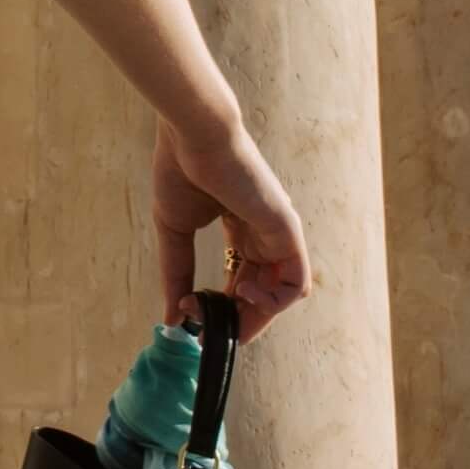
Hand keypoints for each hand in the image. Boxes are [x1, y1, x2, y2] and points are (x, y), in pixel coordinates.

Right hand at [151, 114, 310, 344]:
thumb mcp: (175, 232)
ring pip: (281, 293)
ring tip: (225, 315)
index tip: (195, 319)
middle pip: (262, 292)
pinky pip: (296, 282)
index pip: (241, 280)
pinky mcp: (287, 227)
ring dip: (255, 317)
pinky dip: (275, 303)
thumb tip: (173, 319)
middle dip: (237, 321)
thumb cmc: (181, 170)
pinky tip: (244, 297)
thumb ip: (177, 274)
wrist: (194, 135)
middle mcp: (262, 231)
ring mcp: (277, 230)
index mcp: (239, 227)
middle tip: (210, 333)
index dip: (221, 308)